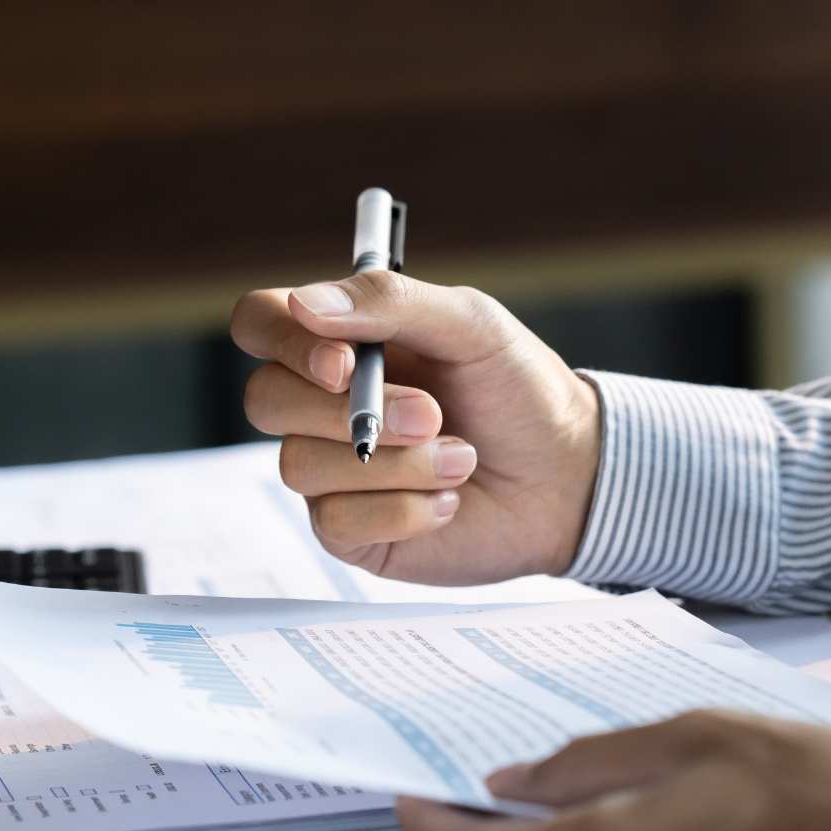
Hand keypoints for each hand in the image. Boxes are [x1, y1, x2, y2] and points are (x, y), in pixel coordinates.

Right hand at [230, 273, 600, 584]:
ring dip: (395, 465)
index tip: (343, 364)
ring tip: (461, 459)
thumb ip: (390, 300)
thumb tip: (305, 304)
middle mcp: (323, 403)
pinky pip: (334, 521)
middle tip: (433, 415)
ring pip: (300, 464)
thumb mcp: (471, 323)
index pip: (261, 322)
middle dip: (353, 412)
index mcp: (341, 340)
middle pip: (265, 398)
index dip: (284, 341)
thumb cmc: (519, 392)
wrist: (569, 478)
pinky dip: (402, 510)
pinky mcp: (350, 530)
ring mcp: (331, 469)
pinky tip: (448, 502)